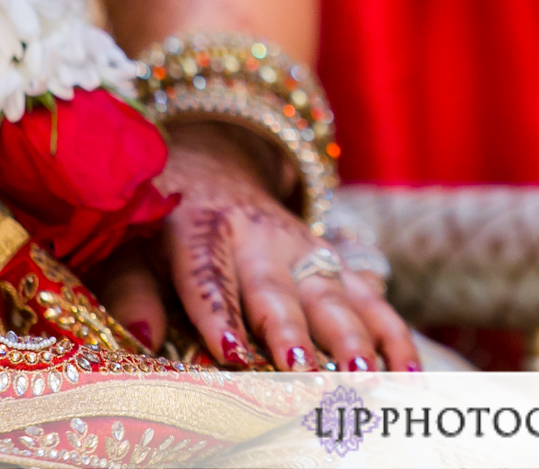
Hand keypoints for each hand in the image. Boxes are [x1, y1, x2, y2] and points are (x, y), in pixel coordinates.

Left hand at [93, 123, 415, 371]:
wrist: (214, 163)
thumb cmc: (164, 220)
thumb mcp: (131, 241)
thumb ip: (131, 289)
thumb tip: (139, 336)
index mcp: (201, 229)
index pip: (207, 274)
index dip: (218, 313)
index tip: (231, 351)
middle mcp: (259, 238)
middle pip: (276, 289)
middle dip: (293, 330)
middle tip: (304, 369)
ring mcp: (302, 249)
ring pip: (333, 294)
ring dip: (353, 335)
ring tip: (366, 374)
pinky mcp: (331, 260)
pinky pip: (369, 298)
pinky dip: (392, 333)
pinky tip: (408, 370)